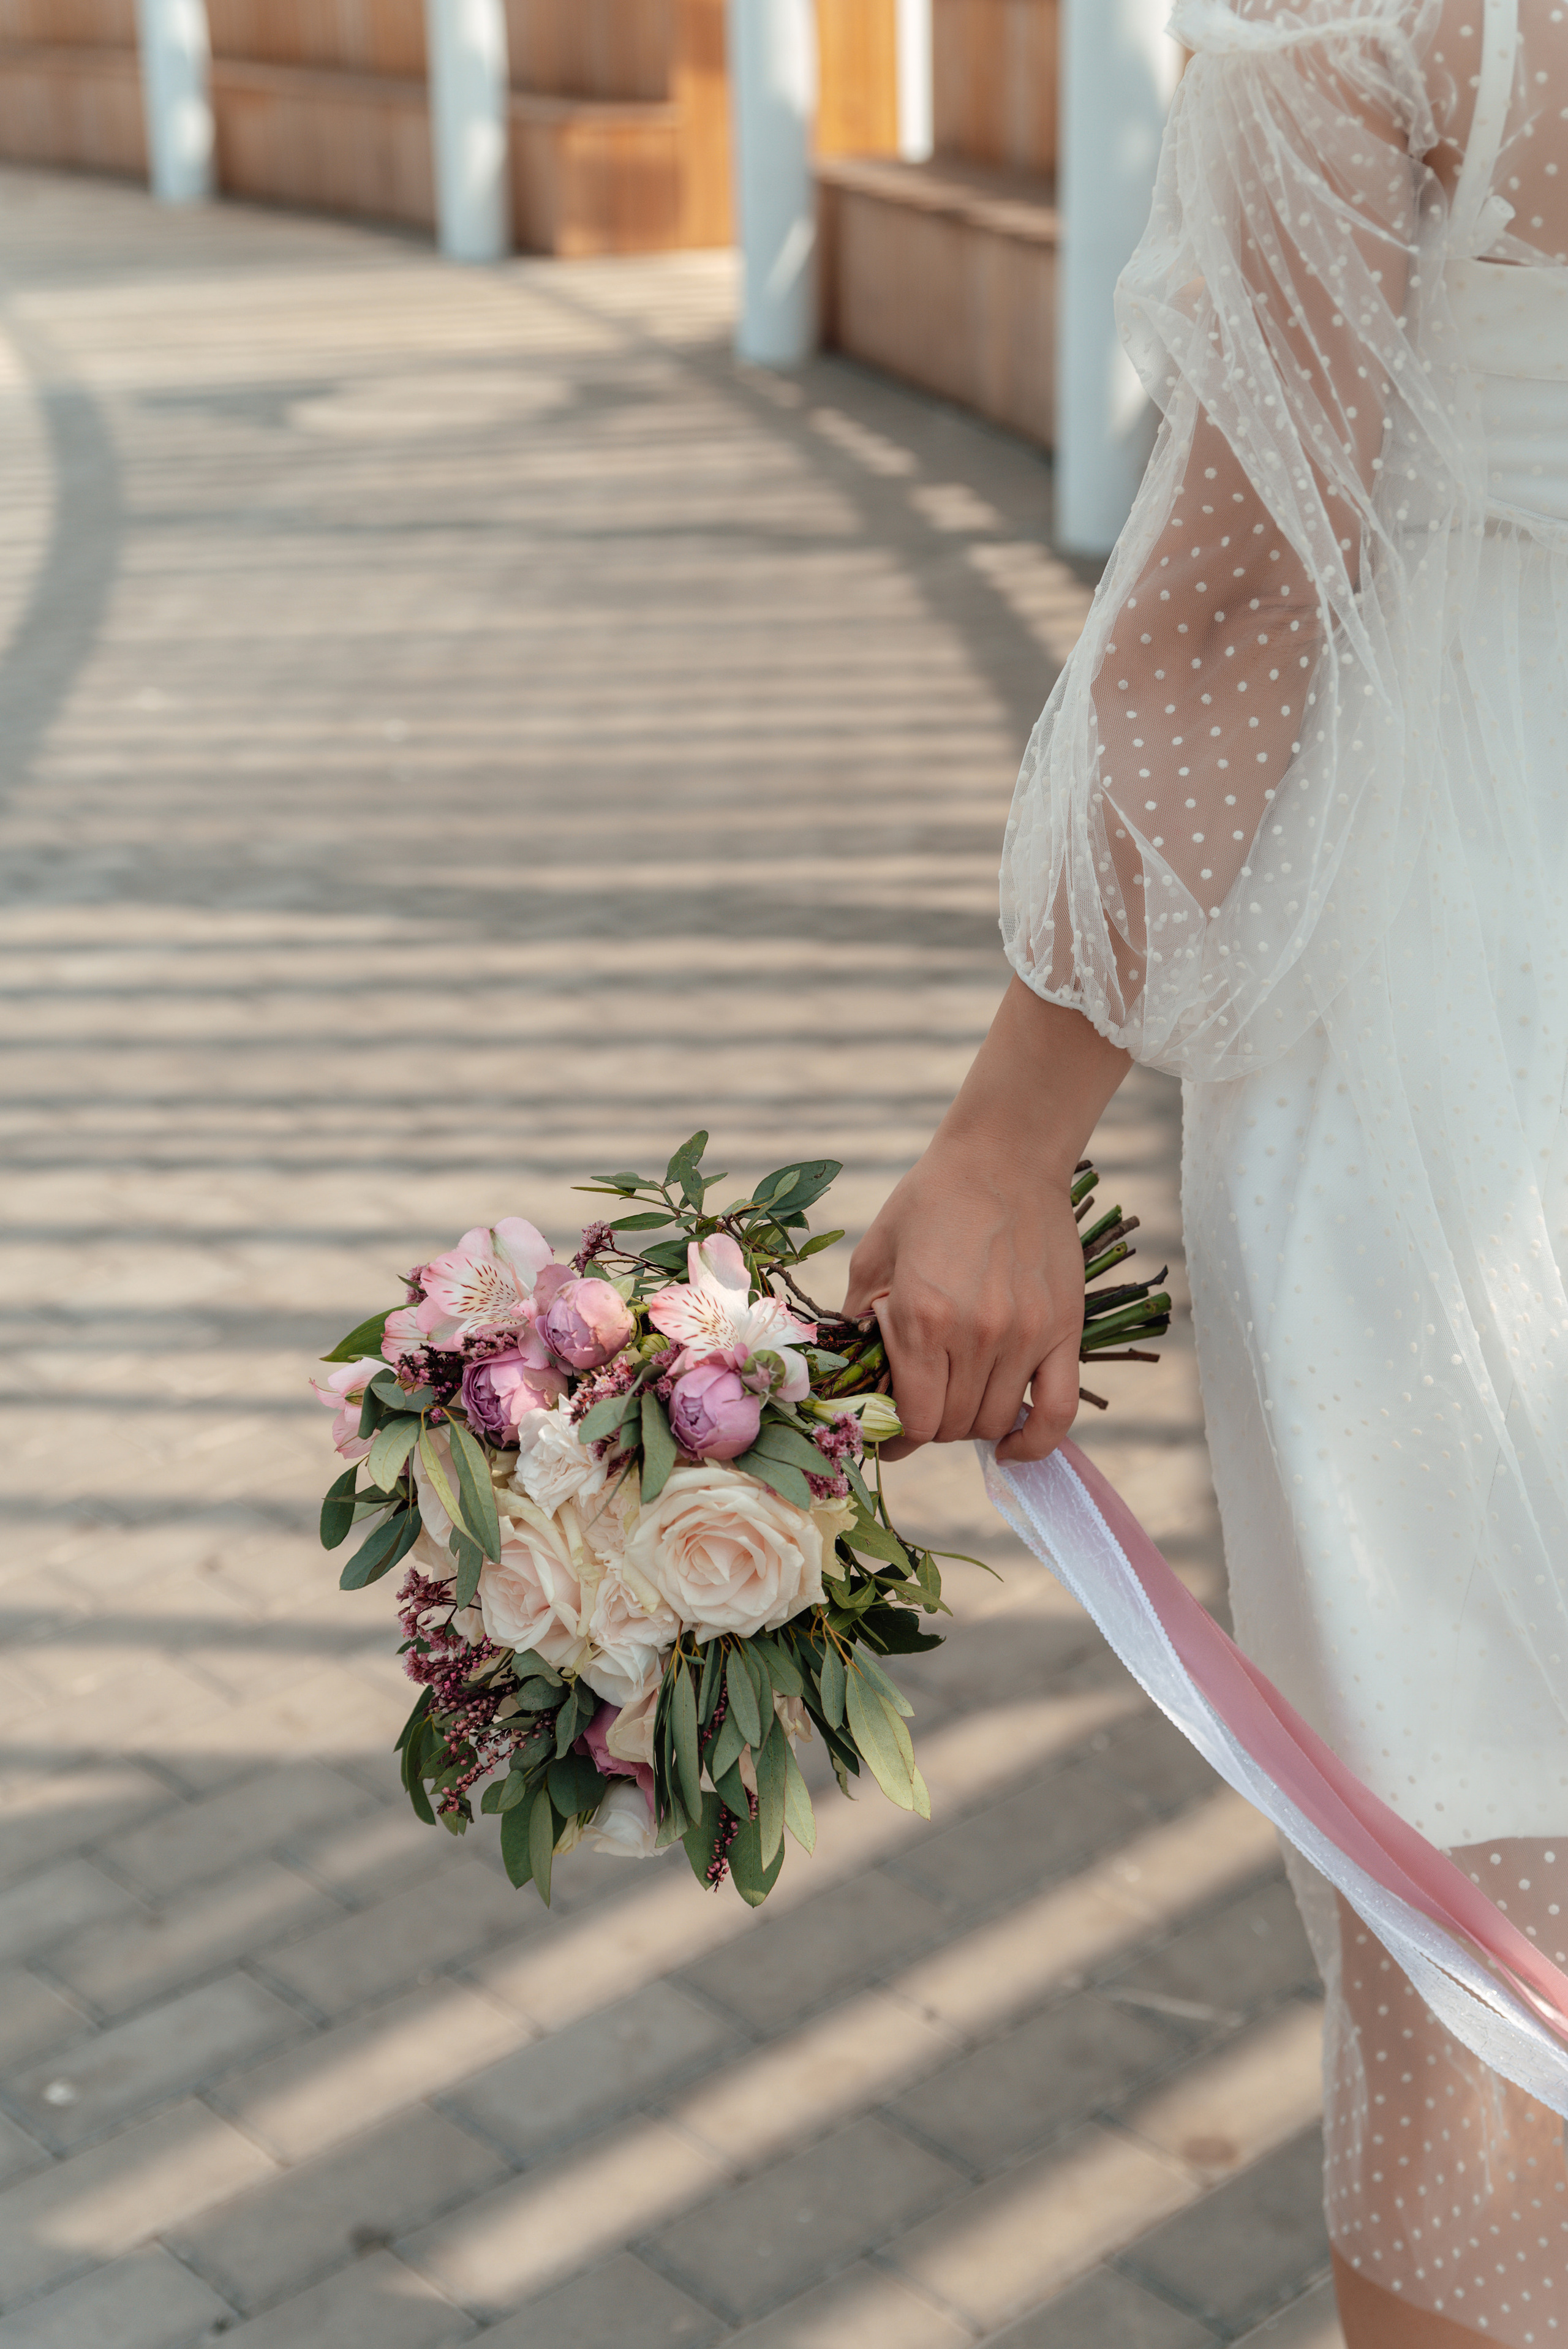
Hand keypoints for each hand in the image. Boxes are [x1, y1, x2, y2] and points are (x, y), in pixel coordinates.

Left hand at [840, 978, 1130, 1465]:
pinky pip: (1058, 1411)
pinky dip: (1036, 1440)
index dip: (898, 1439)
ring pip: (997, 1422)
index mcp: (920, 1320)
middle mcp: (974, 1338)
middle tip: (925, 1404)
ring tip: (962, 1402)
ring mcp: (1024, 1338)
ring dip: (974, 1425)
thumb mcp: (875, 1253)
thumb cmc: (932, 1200)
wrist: (1004, 1157)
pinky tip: (1015, 1444)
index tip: (891, 1436)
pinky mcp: (1063, 1331)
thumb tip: (848, 1371)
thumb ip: (857, 1317)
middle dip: (933, 1427)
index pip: (914, 1420)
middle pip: (954, 1427)